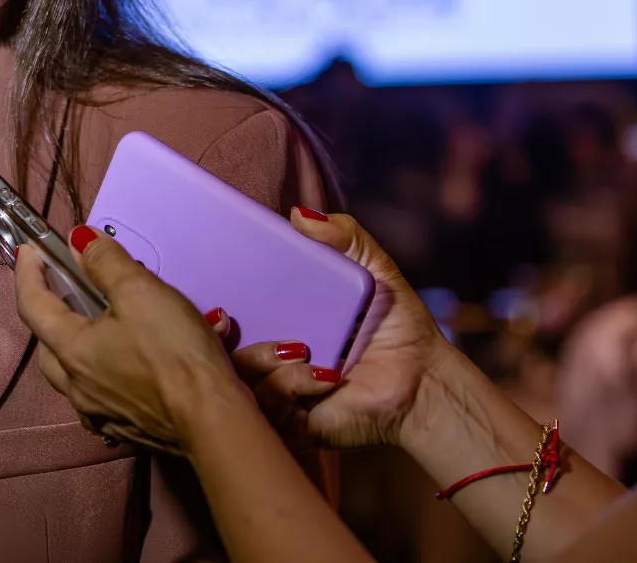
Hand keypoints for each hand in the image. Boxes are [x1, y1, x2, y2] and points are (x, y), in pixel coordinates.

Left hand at [14, 226, 243, 455]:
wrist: (214, 419)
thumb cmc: (174, 351)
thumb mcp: (140, 292)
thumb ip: (105, 262)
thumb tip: (77, 241)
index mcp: (72, 352)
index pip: (32, 306)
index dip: (27, 273)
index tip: (29, 250)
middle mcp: (77, 388)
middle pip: (48, 345)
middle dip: (50, 314)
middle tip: (66, 290)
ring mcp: (100, 414)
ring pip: (74, 374)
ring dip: (78, 345)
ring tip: (100, 324)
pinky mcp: (126, 430)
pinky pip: (102, 395)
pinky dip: (105, 372)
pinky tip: (128, 364)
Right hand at [232, 209, 453, 450]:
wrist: (424, 380)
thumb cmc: (398, 327)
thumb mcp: (374, 270)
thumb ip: (345, 235)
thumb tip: (298, 213)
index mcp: (278, 319)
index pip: (229, 313)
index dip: (211, 306)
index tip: (213, 294)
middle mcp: (270, 355)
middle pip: (218, 347)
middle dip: (216, 334)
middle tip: (227, 319)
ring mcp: (277, 390)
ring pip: (237, 377)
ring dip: (262, 359)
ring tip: (299, 348)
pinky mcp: (291, 423)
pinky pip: (267, 407)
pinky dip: (290, 386)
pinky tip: (326, 376)